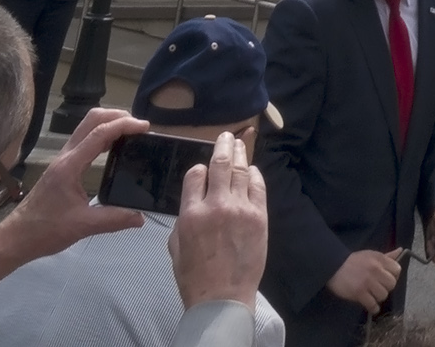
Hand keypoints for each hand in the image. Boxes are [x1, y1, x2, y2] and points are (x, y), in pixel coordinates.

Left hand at [0, 108, 148, 286]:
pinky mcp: (61, 167)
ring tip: (129, 134)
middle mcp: (66, 156)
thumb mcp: (82, 226)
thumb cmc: (45, 231)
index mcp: (70, 165)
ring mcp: (62, 160)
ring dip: (108, 123)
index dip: (124, 125)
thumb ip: (113, 220)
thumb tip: (141, 218)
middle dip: (117, 116)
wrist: (15, 239)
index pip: (100, 133)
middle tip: (138, 127)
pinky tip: (111, 148)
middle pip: (91, 119)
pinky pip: (83, 140)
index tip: (145, 127)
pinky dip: (100, 136)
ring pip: (86, 127)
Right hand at [170, 132, 266, 310]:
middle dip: (223, 146)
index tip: (202, 170)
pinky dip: (254, 174)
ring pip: (241, 171)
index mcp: (191, 214)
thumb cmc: (194, 278)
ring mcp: (240, 209)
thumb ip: (183, 220)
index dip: (198, 169)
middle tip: (226, 136)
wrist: (222, 299)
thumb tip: (192, 203)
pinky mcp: (259, 216)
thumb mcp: (175, 248)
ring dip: (240, 153)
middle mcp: (216, 206)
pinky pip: (258, 186)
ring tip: (239, 143)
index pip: (195, 175)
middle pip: (220, 164)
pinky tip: (251, 170)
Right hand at [328, 249, 405, 312]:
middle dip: (386, 287)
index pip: (397, 269)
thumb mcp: (371, 254)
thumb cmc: (354, 261)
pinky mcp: (359, 293)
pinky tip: (371, 306)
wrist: (334, 266)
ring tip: (373, 295)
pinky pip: (373, 305)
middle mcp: (376, 269)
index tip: (387, 279)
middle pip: (392, 284)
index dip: (393, 276)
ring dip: (379, 297)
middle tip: (379, 288)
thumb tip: (400, 250)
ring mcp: (368, 282)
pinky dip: (374, 308)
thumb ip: (387, 256)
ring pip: (383, 295)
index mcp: (379, 259)